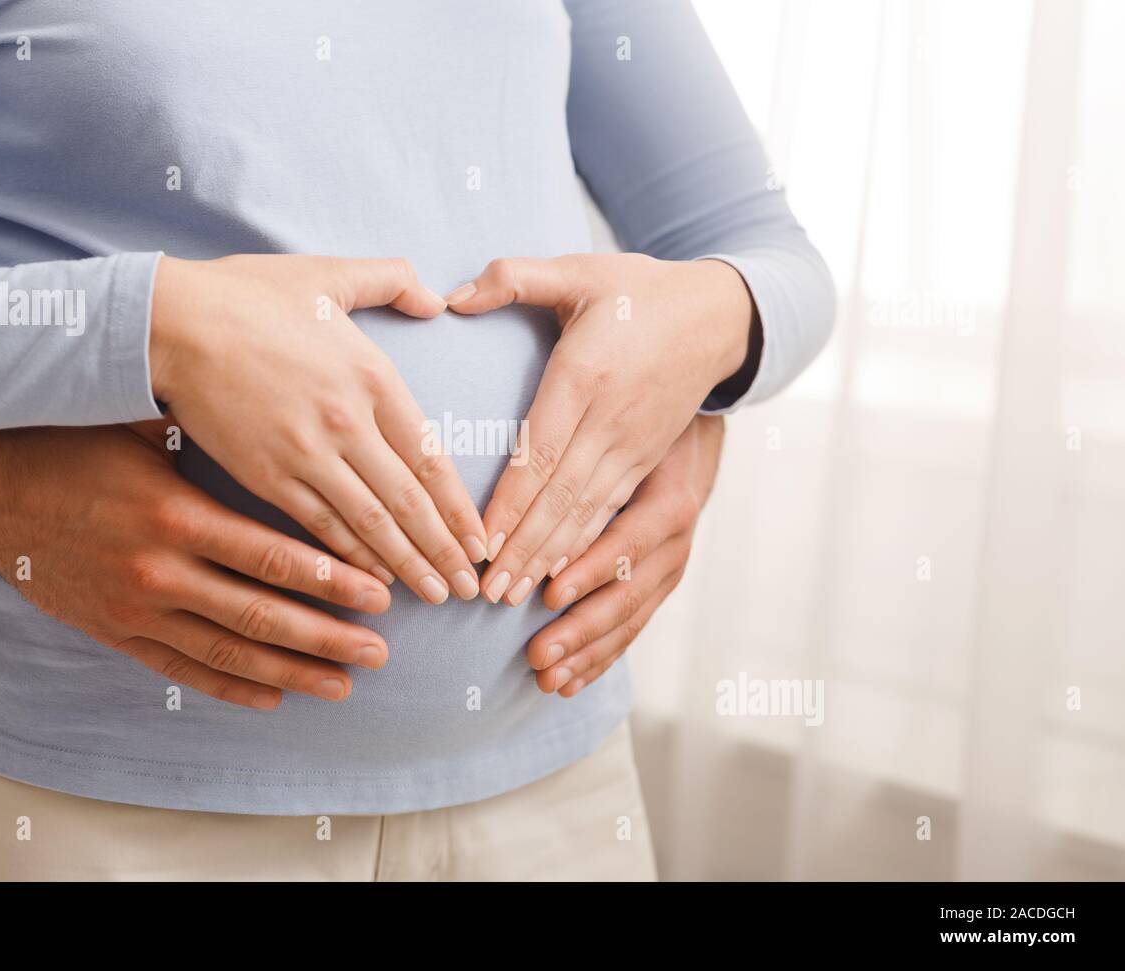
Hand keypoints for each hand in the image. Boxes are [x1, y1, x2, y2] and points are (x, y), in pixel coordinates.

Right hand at [0, 420, 393, 709]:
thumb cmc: (71, 445)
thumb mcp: (141, 426)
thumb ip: (211, 436)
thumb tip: (286, 423)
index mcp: (175, 515)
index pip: (271, 558)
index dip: (331, 581)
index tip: (380, 593)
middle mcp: (160, 570)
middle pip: (261, 615)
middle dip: (327, 636)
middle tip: (381, 650)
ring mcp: (135, 610)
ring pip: (228, 652)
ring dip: (292, 671)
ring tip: (345, 683)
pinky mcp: (115, 632)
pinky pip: (181, 669)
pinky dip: (230, 687)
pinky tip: (272, 697)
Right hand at [149, 254, 486, 604]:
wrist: (171, 322)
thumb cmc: (247, 295)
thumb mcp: (330, 273)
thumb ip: (393, 279)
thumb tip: (438, 298)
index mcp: (373, 377)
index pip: (432, 458)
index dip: (460, 507)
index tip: (481, 539)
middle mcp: (349, 423)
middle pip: (410, 501)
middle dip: (445, 550)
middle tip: (470, 587)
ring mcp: (307, 454)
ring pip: (370, 523)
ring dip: (408, 564)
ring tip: (437, 595)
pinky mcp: (265, 476)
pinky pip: (320, 526)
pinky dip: (351, 558)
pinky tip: (374, 582)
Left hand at [446, 254, 750, 605]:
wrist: (719, 315)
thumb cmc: (638, 291)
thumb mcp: (578, 271)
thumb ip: (513, 278)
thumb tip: (450, 296)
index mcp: (586, 375)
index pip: (540, 450)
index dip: (510, 501)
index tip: (481, 541)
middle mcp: (611, 420)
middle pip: (561, 496)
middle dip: (523, 549)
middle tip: (487, 592)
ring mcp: (634, 446)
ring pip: (587, 514)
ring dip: (549, 559)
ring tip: (514, 597)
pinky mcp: (647, 461)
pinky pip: (612, 513)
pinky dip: (584, 549)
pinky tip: (558, 577)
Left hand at [524, 415, 724, 695]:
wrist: (691, 447)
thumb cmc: (646, 439)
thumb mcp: (629, 441)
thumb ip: (591, 465)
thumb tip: (528, 481)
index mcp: (668, 507)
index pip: (627, 545)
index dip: (589, 572)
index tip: (547, 594)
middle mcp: (675, 547)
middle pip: (626, 597)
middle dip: (579, 630)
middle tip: (537, 654)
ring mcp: (670, 574)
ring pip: (627, 623)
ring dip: (585, 654)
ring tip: (547, 679)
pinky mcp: (659, 591)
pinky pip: (630, 631)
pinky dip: (600, 660)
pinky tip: (569, 684)